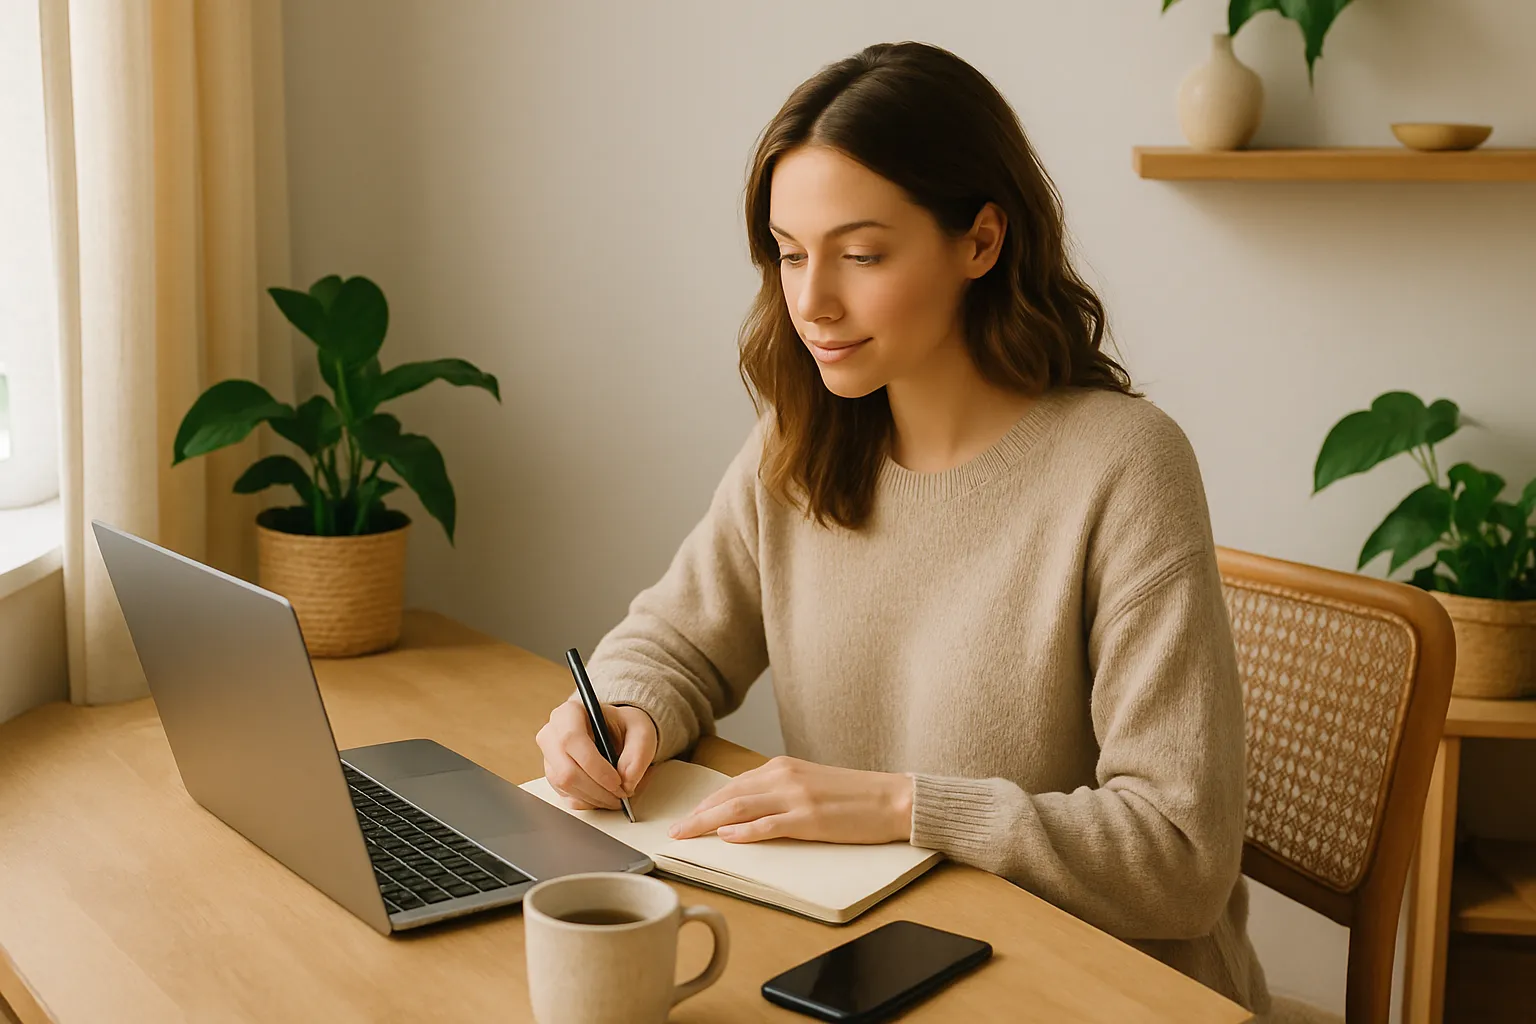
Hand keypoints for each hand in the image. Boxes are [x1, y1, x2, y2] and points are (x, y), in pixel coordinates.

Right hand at [535, 699, 657, 810]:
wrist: (616, 731)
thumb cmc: (624, 726)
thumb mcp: (641, 731)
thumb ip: (638, 754)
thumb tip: (626, 782)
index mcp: (570, 712)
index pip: (571, 740)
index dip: (594, 766)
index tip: (616, 780)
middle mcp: (553, 733)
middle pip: (565, 770)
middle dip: (596, 788)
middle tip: (620, 793)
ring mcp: (550, 756)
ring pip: (564, 786)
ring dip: (594, 797)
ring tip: (616, 796)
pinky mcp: (553, 775)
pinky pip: (565, 796)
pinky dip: (588, 801)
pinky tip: (604, 796)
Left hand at [667, 756, 913, 844]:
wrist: (893, 799)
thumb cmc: (854, 796)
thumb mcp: (810, 783)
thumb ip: (779, 790)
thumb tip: (747, 810)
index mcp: (783, 766)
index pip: (733, 784)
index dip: (706, 802)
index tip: (688, 817)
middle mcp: (785, 776)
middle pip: (729, 796)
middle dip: (698, 814)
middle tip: (676, 830)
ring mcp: (797, 797)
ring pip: (740, 808)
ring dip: (708, 823)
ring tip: (687, 835)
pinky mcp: (810, 819)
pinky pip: (769, 825)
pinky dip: (744, 833)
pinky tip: (726, 839)